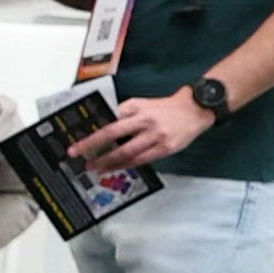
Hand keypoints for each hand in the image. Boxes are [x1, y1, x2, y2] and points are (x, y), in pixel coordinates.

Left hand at [76, 86, 213, 173]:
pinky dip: (127, 165)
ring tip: (96, 168)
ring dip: (110, 163)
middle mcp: (146, 123)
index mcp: (138, 110)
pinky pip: (143, 160)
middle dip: (96, 151)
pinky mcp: (166, 148)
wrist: (196, 108)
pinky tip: (116, 168)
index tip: (77, 146)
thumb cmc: (165, 107)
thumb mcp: (142, 104)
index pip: (110, 125)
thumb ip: (124, 113)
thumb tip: (103, 126)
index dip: (92, 137)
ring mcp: (157, 137)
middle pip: (116, 138)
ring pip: (129, 153)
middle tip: (82, 160)